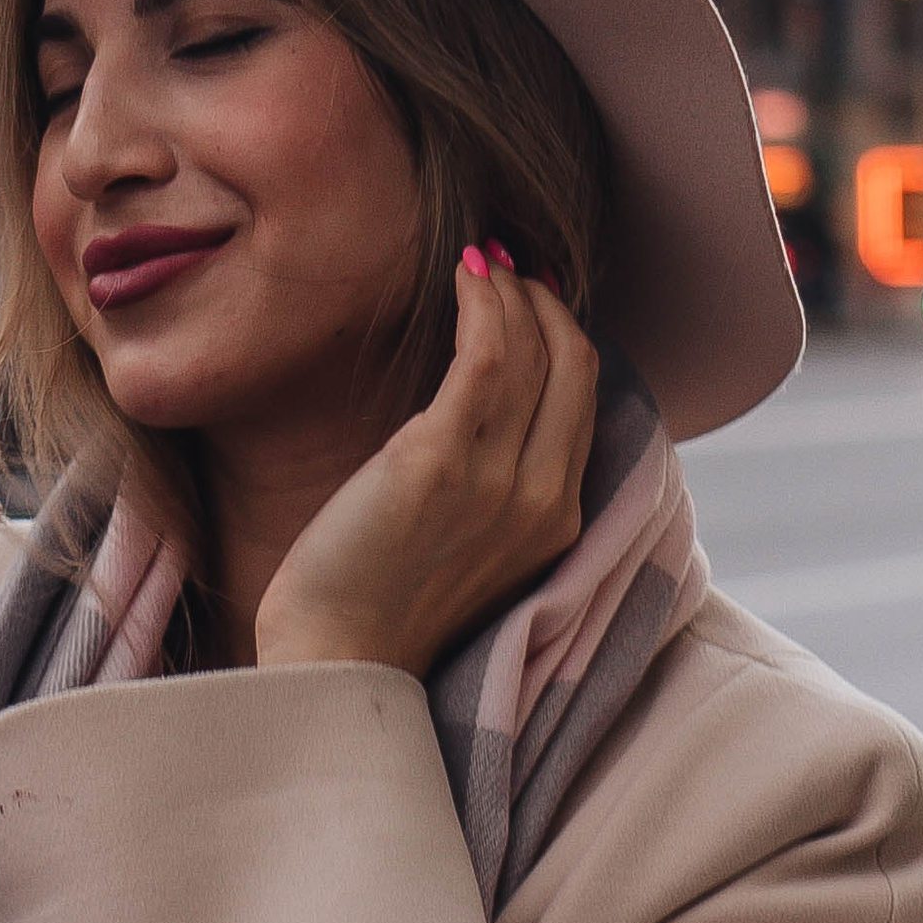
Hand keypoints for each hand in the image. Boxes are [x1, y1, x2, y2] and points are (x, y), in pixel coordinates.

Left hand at [255, 252, 599, 677]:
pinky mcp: (439, 462)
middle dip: (542, 298)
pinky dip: (481, 302)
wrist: (339, 660)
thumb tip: (493, 401)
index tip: (530, 293)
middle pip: (572, 361)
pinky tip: (461, 273)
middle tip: (505, 265)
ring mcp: (497, 481)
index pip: (584, 394)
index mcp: (559, 520)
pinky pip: (484, 358)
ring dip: (508, 290)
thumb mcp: (471, 544)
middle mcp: (543, 498)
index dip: (563, 329)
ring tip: (478, 261)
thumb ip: (498, 484)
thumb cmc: (385, 600)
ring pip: (531, 350)